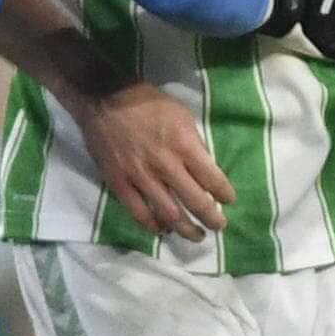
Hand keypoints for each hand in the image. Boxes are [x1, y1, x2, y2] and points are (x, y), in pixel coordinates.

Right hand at [72, 82, 230, 240]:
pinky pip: (139, 213)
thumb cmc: (149, 104)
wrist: (106, 100)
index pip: (213, 179)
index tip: (228, 200)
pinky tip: (163, 229)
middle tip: (218, 226)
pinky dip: (154, 226)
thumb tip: (205, 169)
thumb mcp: (182, 116)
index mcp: (185, 145)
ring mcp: (141, 177)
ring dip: (187, 230)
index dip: (225, 194)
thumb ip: (195, 144)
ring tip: (196, 235)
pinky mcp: (120, 184)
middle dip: (212, 219)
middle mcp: (166, 165)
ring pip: (170, 215)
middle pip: (196, 202)